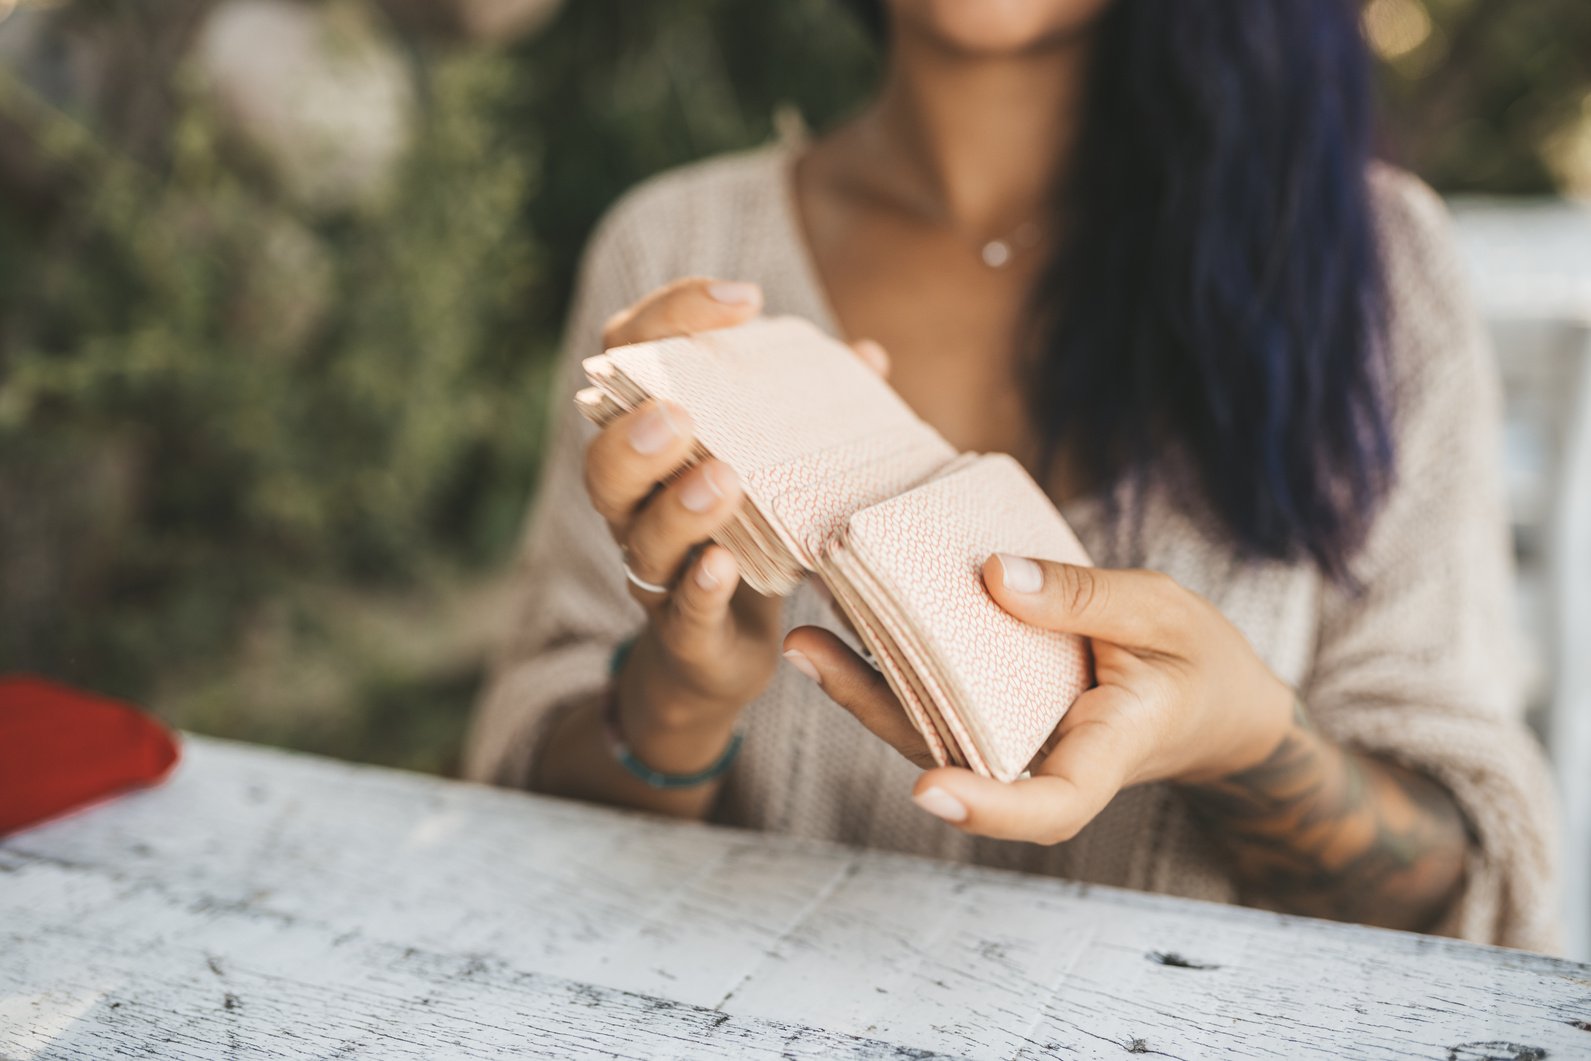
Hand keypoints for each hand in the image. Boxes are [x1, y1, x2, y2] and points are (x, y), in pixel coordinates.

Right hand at [585, 277, 889, 769]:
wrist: (718, 658)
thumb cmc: (749, 542)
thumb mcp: (778, 473)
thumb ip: (810, 416)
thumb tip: (866, 356)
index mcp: (652, 448)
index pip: (629, 360)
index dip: (672, 320)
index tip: (744, 300)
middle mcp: (636, 506)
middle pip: (603, 461)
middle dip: (635, 431)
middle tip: (680, 412)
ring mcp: (653, 572)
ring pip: (640, 536)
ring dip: (676, 507)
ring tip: (722, 479)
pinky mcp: (683, 633)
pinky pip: (681, 610)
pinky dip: (700, 587)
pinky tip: (724, 565)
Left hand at [782, 554, 1294, 842]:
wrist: (1208, 700)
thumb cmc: (1196, 660)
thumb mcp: (1161, 611)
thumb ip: (1084, 599)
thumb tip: (994, 577)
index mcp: (1102, 752)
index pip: (1049, 805)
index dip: (989, 809)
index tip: (929, 793)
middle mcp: (1042, 758)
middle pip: (949, 757)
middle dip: (871, 710)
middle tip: (805, 651)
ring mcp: (1013, 740)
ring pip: (928, 726)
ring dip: (860, 683)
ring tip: (802, 634)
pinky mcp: (995, 712)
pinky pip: (938, 696)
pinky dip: (891, 660)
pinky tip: (847, 615)